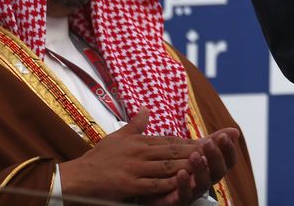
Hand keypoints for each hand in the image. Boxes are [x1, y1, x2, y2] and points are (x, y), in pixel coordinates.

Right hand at [58, 109, 203, 201]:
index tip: (213, 139)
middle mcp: (140, 152)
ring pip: (167, 166)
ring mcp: (134, 168)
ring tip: (207, 163)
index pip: (172, 140)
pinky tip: (183, 184)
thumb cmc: (97, 158)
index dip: (193, 140)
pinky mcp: (128, 184)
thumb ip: (136, 125)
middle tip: (218, 147)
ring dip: (187, 165)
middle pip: (174, 151)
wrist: (75, 177)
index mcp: (140, 141)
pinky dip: (169, 184)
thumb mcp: (118, 136)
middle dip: (198, 148)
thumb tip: (145, 109)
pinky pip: (153, 185)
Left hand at [149, 128, 240, 205]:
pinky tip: (181, 172)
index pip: (228, 161)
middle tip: (208, 143)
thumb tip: (235, 131)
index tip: (223, 136)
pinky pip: (184, 195)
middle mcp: (206, 181)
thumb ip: (212, 141)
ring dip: (200, 169)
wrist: (153, 183)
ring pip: (203, 184)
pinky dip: (184, 184)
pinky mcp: (177, 200)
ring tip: (194, 155)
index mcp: (212, 169)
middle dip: (215, 157)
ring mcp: (193, 192)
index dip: (228, 150)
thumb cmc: (179, 165)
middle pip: (219, 172)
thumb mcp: (195, 150)